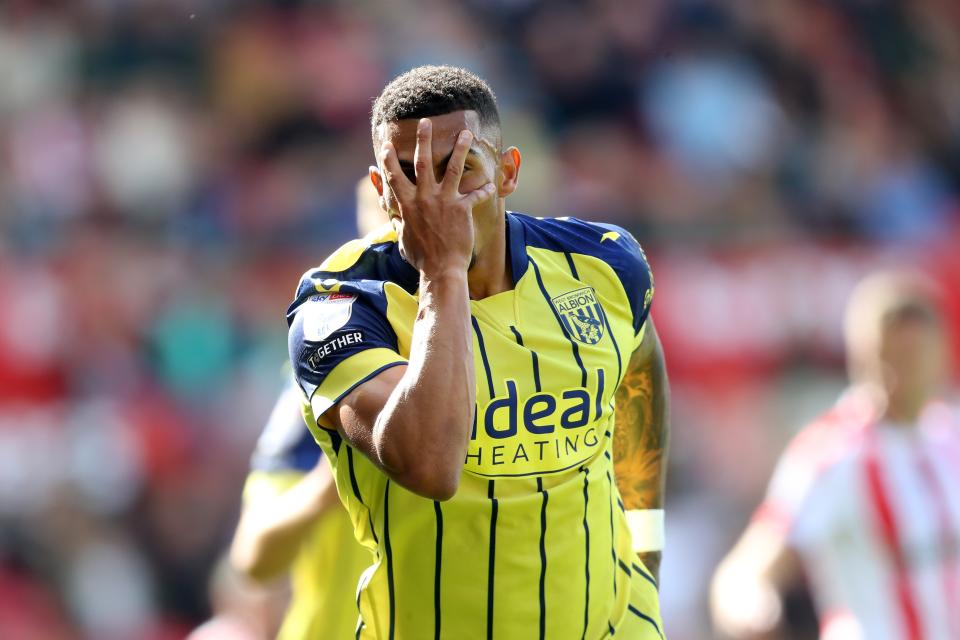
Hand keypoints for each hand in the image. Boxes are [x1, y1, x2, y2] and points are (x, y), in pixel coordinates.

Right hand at [380, 118, 495, 275]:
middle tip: (425, 121)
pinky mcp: (462, 209)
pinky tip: (492, 183)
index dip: (389, 159)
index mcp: (407, 204)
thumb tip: (387, 209)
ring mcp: (444, 201)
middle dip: (423, 139)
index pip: (394, 176)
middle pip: (422, 162)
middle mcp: (424, 198)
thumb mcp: (402, 235)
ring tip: (466, 133)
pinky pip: (475, 193)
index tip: (386, 142)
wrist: (441, 269)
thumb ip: (395, 216)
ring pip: (453, 168)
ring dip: (460, 148)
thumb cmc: (420, 256)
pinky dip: (484, 188)